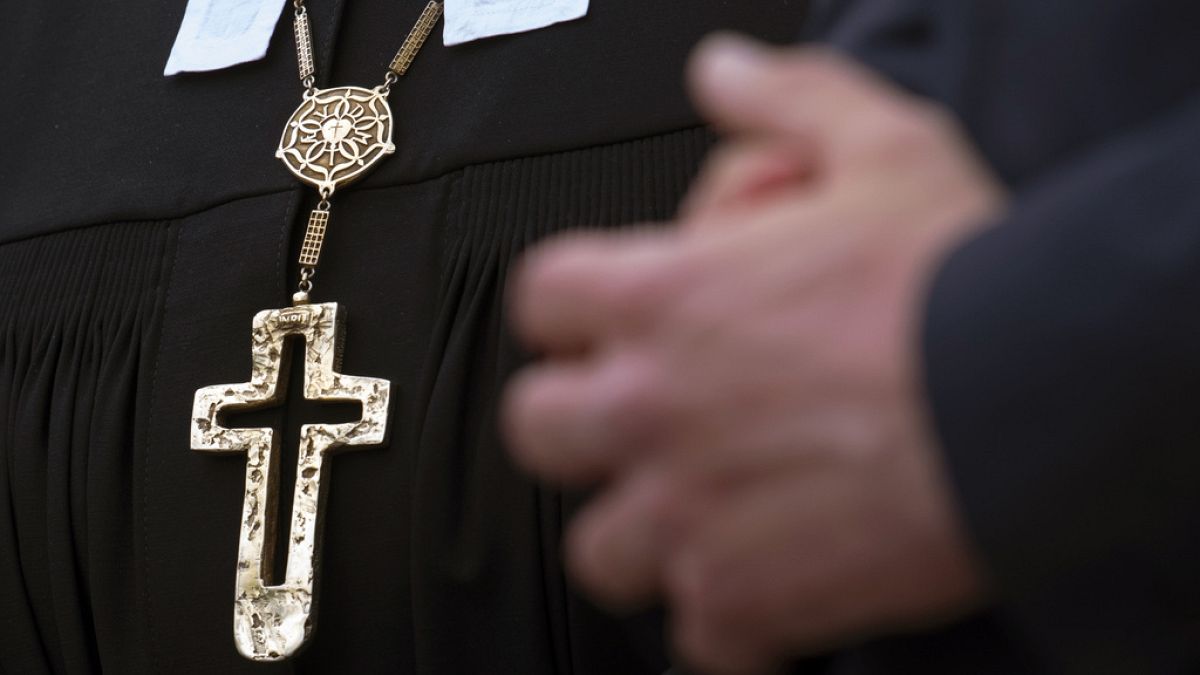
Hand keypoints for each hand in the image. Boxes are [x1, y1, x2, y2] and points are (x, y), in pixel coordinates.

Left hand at [504, 35, 1005, 673]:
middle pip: (538, 429)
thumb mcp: (879, 146)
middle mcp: (653, 407)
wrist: (1037, 394)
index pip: (545, 299)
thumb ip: (786, 101)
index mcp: (664, 298)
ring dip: (641, 535)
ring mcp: (690, 510)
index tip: (604, 322)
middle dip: (576, 426)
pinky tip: (768, 591)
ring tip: (701, 515)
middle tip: (637, 422)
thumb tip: (723, 72)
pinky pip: (695, 637)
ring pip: (598, 548)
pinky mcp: (747, 598)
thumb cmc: (961, 280)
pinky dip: (726, 623)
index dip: (571, 309)